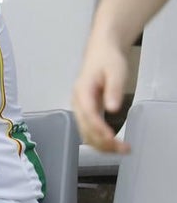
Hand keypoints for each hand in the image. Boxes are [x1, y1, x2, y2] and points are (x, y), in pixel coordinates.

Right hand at [71, 38, 130, 153]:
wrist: (101, 52)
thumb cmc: (108, 60)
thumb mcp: (116, 71)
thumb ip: (113, 90)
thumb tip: (112, 109)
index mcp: (82, 91)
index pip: (88, 113)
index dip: (98, 128)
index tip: (112, 138)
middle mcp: (77, 102)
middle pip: (85, 128)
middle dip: (103, 142)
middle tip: (124, 148)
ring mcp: (80, 108)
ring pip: (86, 133)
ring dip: (102, 144)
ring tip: (122, 149)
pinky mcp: (86, 112)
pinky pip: (89, 130)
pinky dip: (100, 140)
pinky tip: (113, 144)